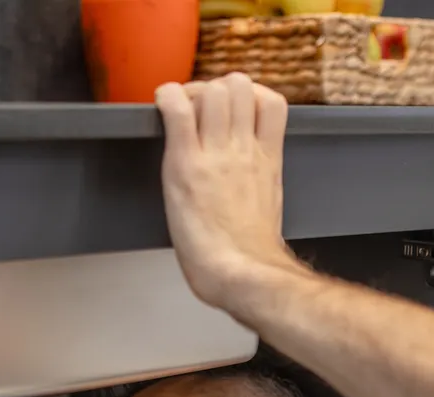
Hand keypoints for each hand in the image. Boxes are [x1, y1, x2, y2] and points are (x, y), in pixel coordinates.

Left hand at [155, 74, 304, 317]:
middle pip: (240, 85)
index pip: (272, 102)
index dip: (250, 95)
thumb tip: (247, 181)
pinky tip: (161, 104)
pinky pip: (177, 110)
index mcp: (267, 160)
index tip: (232, 109)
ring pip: (213, 90)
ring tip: (180, 113)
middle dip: (216, 89)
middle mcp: (244, 149)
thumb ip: (260, 181)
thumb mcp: (267, 207)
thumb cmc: (250, 255)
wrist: (241, 273)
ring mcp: (215, 154)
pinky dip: (167, 97)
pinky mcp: (186, 164)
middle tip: (198, 111)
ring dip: (193, 93)